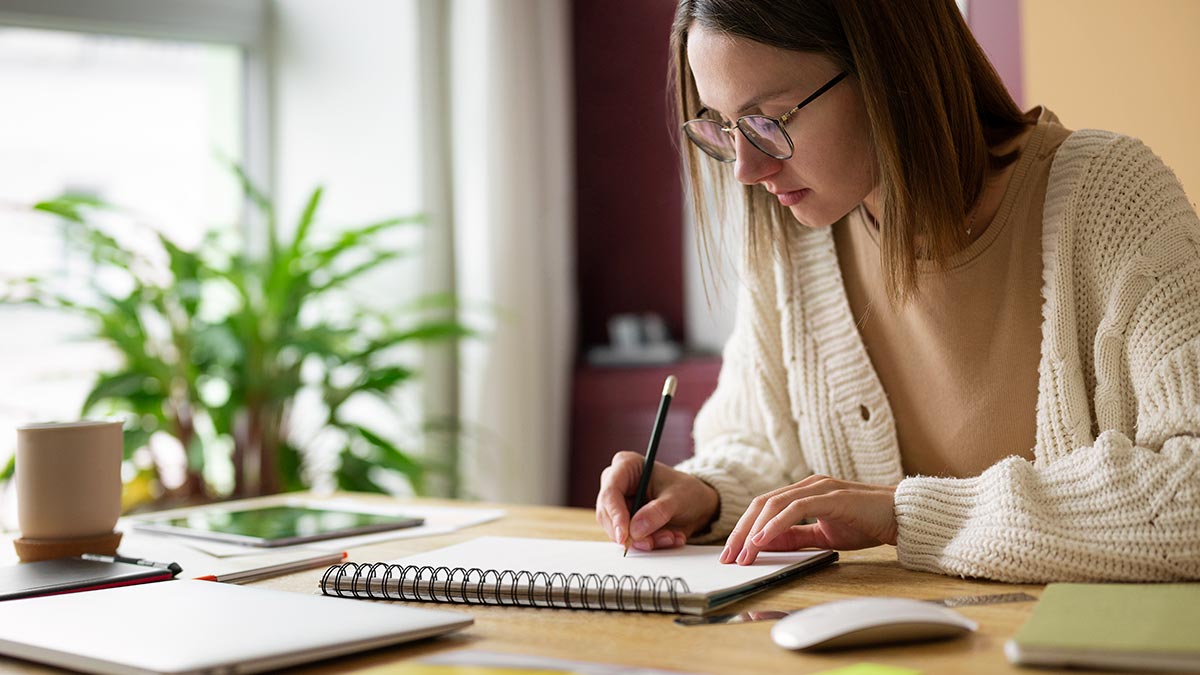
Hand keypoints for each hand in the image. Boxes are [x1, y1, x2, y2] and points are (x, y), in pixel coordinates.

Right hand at [595, 451, 719, 551]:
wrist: (697, 504)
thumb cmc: (686, 491)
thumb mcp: (678, 499)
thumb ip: (657, 512)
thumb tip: (635, 529)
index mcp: (626, 465)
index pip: (610, 492)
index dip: (615, 515)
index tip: (625, 535)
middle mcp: (616, 484)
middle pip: (608, 515)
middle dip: (632, 533)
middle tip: (652, 542)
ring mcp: (618, 505)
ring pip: (617, 531)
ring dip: (644, 540)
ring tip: (670, 536)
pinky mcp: (624, 523)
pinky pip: (628, 540)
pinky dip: (649, 543)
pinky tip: (668, 536)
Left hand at [720, 475, 896, 564]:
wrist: (902, 516)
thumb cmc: (867, 522)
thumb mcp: (824, 535)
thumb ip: (796, 537)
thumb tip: (765, 545)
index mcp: (804, 492)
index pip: (764, 508)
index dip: (744, 529)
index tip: (732, 553)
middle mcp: (807, 485)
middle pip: (761, 504)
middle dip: (741, 531)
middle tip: (728, 556)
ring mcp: (818, 488)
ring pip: (773, 504)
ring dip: (754, 530)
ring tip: (743, 553)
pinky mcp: (831, 496)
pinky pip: (795, 508)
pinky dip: (775, 524)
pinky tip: (763, 539)